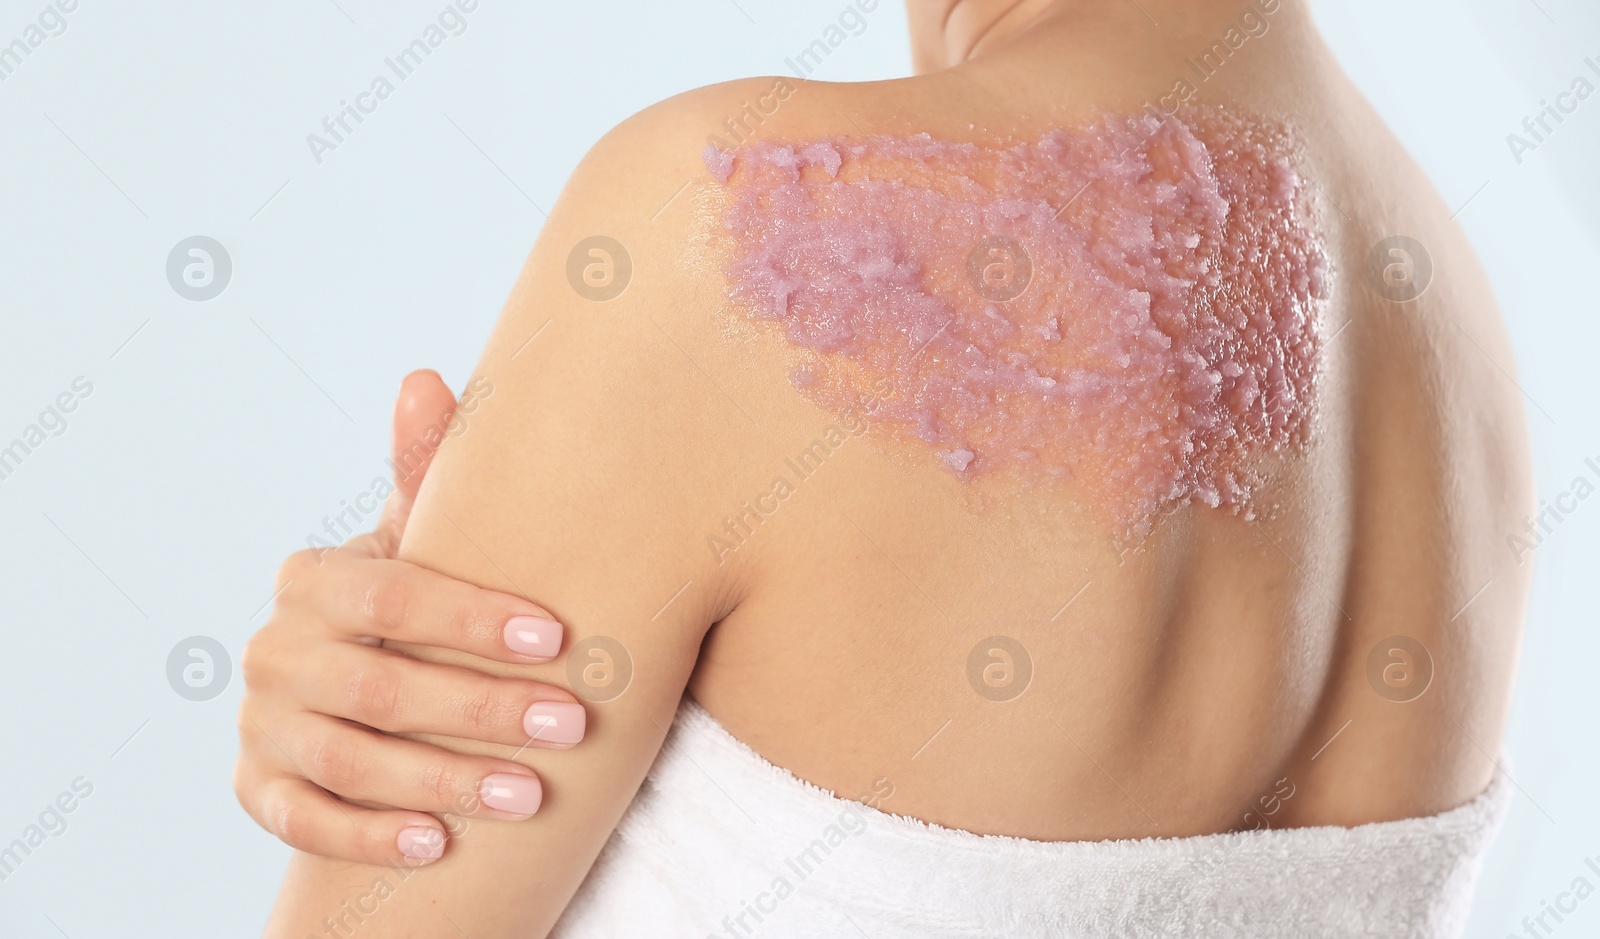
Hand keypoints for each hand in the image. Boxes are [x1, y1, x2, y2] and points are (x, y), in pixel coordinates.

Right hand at [235, 370, 585, 865]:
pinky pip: (304, 824)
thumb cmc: (413, 606)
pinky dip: (371, 837)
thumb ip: (425, 475)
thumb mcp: (422, 544)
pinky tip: (442, 845)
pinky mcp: (258, 791)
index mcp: (312, 580)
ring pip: (347, 761)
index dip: (472, 617)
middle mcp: (275, 651)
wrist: (359, 694)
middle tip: (571, 725)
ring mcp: (261, 726)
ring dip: (442, 781)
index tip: (559, 637)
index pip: (391, 594)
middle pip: (377, 685)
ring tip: (529, 796)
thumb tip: (423, 378)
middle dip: (481, 708)